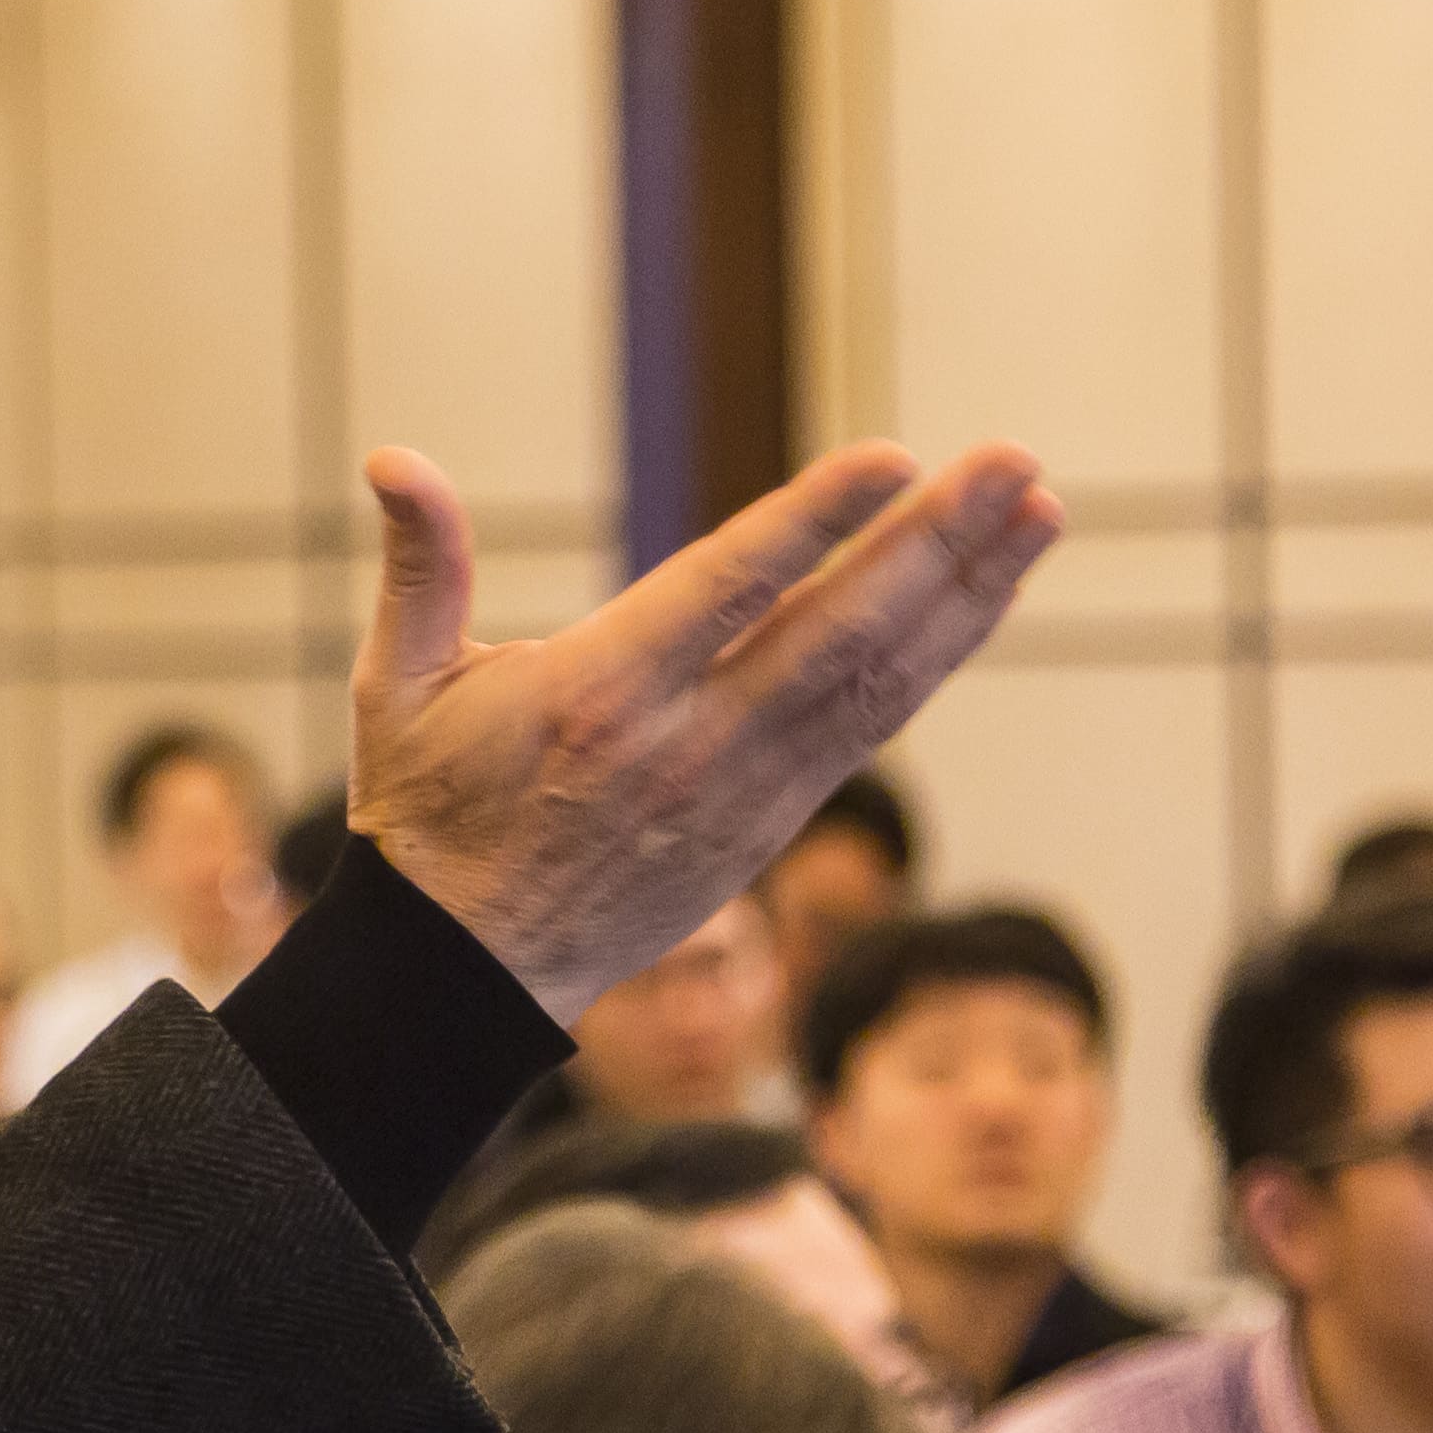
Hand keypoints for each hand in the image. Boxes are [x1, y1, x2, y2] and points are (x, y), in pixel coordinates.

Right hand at [353, 441, 1056, 1020]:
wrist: (468, 975)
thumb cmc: (431, 809)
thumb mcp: (402, 687)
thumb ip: (420, 568)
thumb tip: (392, 457)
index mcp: (598, 696)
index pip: (727, 592)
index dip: (814, 525)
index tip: (894, 460)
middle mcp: (687, 746)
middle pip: (836, 634)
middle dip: (936, 544)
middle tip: (1015, 462)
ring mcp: (742, 792)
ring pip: (876, 682)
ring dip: (967, 592)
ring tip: (1040, 509)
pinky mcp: (771, 823)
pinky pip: (872, 726)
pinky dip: (939, 655)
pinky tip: (989, 592)